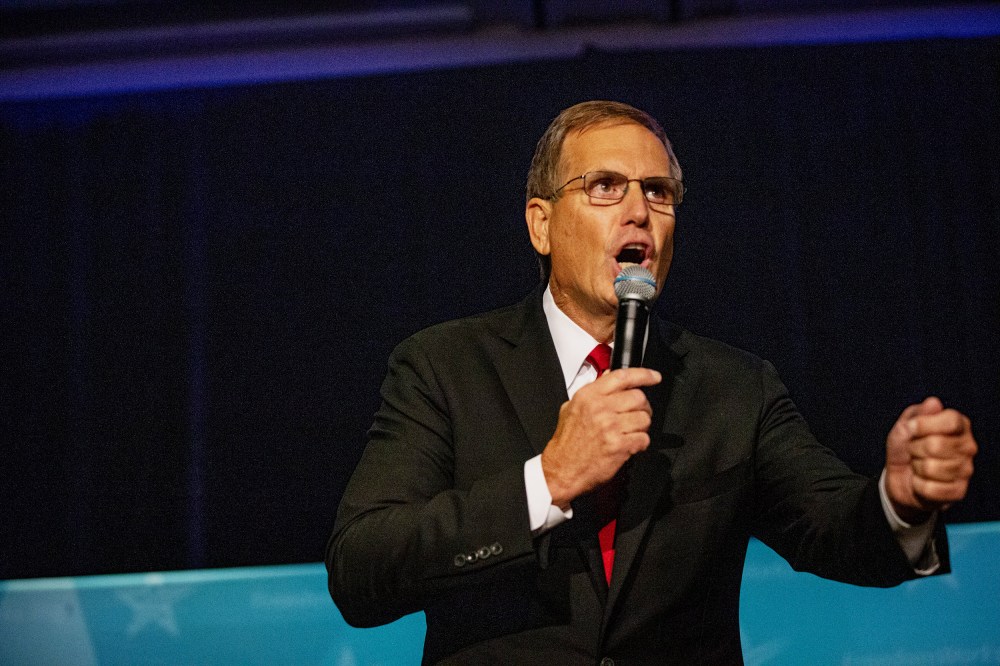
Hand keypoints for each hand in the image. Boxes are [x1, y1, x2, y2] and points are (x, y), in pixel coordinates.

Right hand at [540, 367, 660, 507]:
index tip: (654, 377)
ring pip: (644, 418)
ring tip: (630, 432)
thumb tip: (609, 377)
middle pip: (638, 397)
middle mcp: (600, 408)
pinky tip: (629, 445)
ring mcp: (610, 427)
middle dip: (643, 407)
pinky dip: (640, 443)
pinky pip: (643, 439)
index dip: (644, 374)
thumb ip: (592, 392)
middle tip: (638, 414)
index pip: (622, 376)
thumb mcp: (571, 408)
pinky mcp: (619, 446)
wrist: (562, 470)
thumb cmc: (567, 443)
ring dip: (642, 427)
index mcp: (588, 396)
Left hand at [884, 396, 976, 523]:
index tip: (912, 428)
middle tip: (913, 450)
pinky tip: (921, 481)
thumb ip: (917, 414)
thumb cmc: (905, 446)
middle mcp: (968, 447)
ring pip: (931, 468)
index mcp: (959, 425)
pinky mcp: (958, 491)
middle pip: (936, 445)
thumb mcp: (904, 427)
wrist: (900, 477)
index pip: (951, 420)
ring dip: (916, 467)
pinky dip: (918, 485)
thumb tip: (933, 403)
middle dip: (915, 448)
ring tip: (918, 465)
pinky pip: (930, 488)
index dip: (925, 424)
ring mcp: (966, 470)